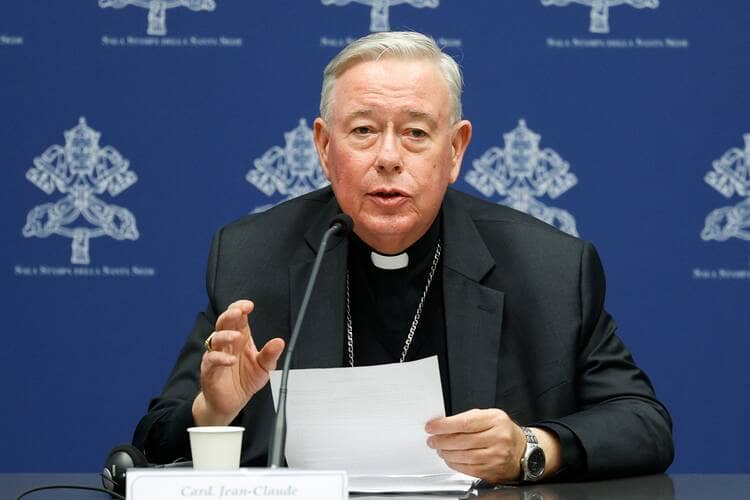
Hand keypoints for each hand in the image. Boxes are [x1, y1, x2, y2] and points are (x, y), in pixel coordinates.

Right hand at [192, 300, 284, 425]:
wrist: (230, 402)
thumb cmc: (244, 380)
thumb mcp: (263, 367)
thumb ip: (270, 355)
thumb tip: (279, 342)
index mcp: (240, 338)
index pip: (237, 318)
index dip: (240, 308)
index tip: (249, 305)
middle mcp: (226, 344)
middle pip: (223, 323)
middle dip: (229, 315)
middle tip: (238, 312)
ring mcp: (216, 355)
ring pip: (214, 339)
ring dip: (225, 335)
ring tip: (237, 337)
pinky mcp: (209, 370)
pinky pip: (211, 360)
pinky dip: (220, 358)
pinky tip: (231, 359)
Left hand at [425, 408, 525, 482]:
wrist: (522, 450)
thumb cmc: (502, 431)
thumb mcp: (489, 416)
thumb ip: (467, 418)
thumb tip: (442, 423)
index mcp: (495, 420)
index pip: (465, 423)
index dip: (444, 426)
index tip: (432, 427)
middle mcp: (498, 438)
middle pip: (462, 441)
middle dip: (441, 441)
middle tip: (432, 440)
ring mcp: (496, 456)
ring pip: (464, 456)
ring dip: (446, 453)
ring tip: (439, 449)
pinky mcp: (492, 470)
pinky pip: (468, 468)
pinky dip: (454, 464)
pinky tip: (449, 459)